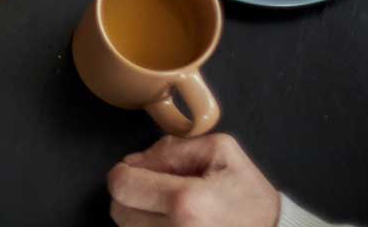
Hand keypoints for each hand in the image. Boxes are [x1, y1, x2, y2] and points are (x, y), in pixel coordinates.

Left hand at [107, 133, 281, 225]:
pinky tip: (174, 222)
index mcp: (186, 203)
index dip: (125, 171)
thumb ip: (172, 147)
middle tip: (159, 189)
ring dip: (140, 214)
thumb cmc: (249, 194)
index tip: (140, 170)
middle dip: (132, 194)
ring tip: (172, 208)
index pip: (121, 185)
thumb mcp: (221, 151)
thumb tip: (135, 162)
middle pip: (118, 210)